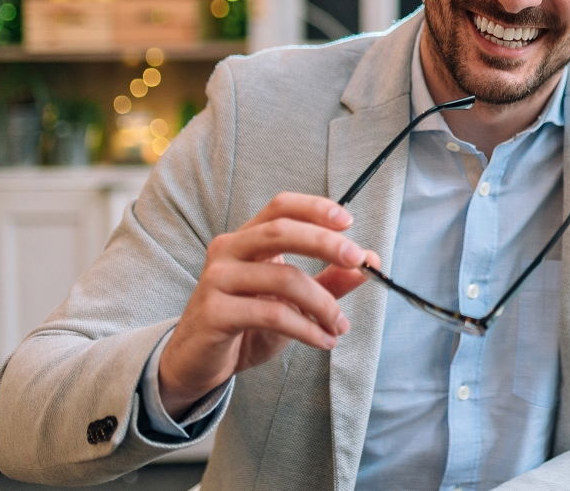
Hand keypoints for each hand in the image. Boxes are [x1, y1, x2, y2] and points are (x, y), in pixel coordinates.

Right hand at [157, 192, 378, 418]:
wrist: (199, 363)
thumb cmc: (247, 324)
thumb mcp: (293, 301)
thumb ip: (329, 280)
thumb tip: (371, 261)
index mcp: (247, 239)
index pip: (281, 206)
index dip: (315, 208)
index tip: (348, 221)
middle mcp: (228, 250)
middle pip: (281, 231)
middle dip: (325, 242)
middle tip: (358, 260)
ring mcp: (217, 279)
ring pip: (283, 278)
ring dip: (323, 303)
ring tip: (340, 325)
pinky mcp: (214, 312)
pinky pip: (271, 314)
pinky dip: (306, 328)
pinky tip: (322, 340)